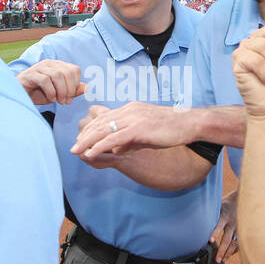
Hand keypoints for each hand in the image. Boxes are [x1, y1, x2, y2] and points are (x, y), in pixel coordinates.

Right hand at [16, 59, 85, 105]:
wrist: (20, 96)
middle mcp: (49, 63)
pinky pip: (45, 80)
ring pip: (57, 75)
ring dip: (61, 91)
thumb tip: (87, 88)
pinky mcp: (30, 74)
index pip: (74, 70)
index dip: (75, 85)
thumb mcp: (59, 94)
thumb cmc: (39, 94)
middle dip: (69, 89)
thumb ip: (72, 91)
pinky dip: (50, 92)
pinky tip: (50, 99)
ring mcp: (39, 67)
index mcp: (58, 66)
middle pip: (67, 72)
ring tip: (58, 101)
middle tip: (65, 102)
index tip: (70, 98)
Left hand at [71, 101, 191, 159]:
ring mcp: (134, 118)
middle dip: (85, 135)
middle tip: (73, 146)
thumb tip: (120, 148)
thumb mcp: (148, 131)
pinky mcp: (139, 129)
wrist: (191, 123)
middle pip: (100, 122)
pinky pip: (113, 138)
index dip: (91, 129)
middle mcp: (129, 110)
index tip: (82, 140)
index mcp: (131, 109)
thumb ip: (133, 138)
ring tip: (76, 151)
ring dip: (87, 141)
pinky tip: (90, 154)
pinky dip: (99, 146)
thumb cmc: (173, 128)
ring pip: (103, 130)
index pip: (105, 117)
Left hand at [210, 188, 238, 262]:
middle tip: (216, 260)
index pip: (219, 225)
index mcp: (225, 216)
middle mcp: (232, 223)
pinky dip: (234, 250)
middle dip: (222, 250)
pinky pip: (239, 243)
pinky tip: (228, 256)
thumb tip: (194, 216)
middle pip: (227, 239)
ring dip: (228, 253)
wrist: (243, 199)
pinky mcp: (242, 231)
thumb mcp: (218, 204)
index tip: (210, 241)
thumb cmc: (226, 203)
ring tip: (221, 261)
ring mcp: (238, 228)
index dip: (215, 233)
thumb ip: (209, 212)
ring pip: (234, 244)